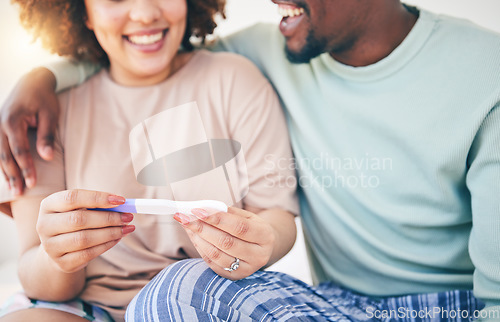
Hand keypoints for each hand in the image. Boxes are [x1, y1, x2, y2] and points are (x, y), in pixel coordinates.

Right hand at [0, 67, 59, 195]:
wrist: (32, 81)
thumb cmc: (44, 98)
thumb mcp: (50, 115)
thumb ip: (47, 136)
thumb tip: (47, 157)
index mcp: (12, 120)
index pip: (19, 150)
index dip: (26, 168)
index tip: (32, 183)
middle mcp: (0, 124)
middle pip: (5, 155)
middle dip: (13, 175)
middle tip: (20, 192)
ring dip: (5, 172)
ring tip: (13, 190)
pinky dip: (2, 163)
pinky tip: (7, 176)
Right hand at [37, 190, 134, 272]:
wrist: (58, 247)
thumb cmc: (74, 221)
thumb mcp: (80, 208)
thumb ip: (97, 204)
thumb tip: (121, 204)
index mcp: (48, 205)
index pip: (73, 198)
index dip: (98, 198)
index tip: (120, 200)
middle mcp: (44, 225)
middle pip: (79, 220)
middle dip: (108, 218)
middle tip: (128, 217)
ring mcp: (50, 246)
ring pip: (84, 239)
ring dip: (110, 233)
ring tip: (126, 228)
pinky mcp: (61, 262)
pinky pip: (87, 254)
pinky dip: (106, 245)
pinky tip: (117, 238)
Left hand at [174, 207, 275, 279]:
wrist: (262, 248)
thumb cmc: (251, 227)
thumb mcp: (247, 216)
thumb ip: (228, 212)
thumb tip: (203, 209)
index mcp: (265, 236)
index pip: (240, 227)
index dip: (217, 219)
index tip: (197, 210)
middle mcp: (259, 256)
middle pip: (226, 242)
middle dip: (202, 228)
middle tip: (185, 217)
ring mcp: (246, 269)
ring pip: (217, 254)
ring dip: (198, 239)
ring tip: (187, 225)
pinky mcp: (234, 277)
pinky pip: (212, 263)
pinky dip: (200, 248)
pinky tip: (194, 236)